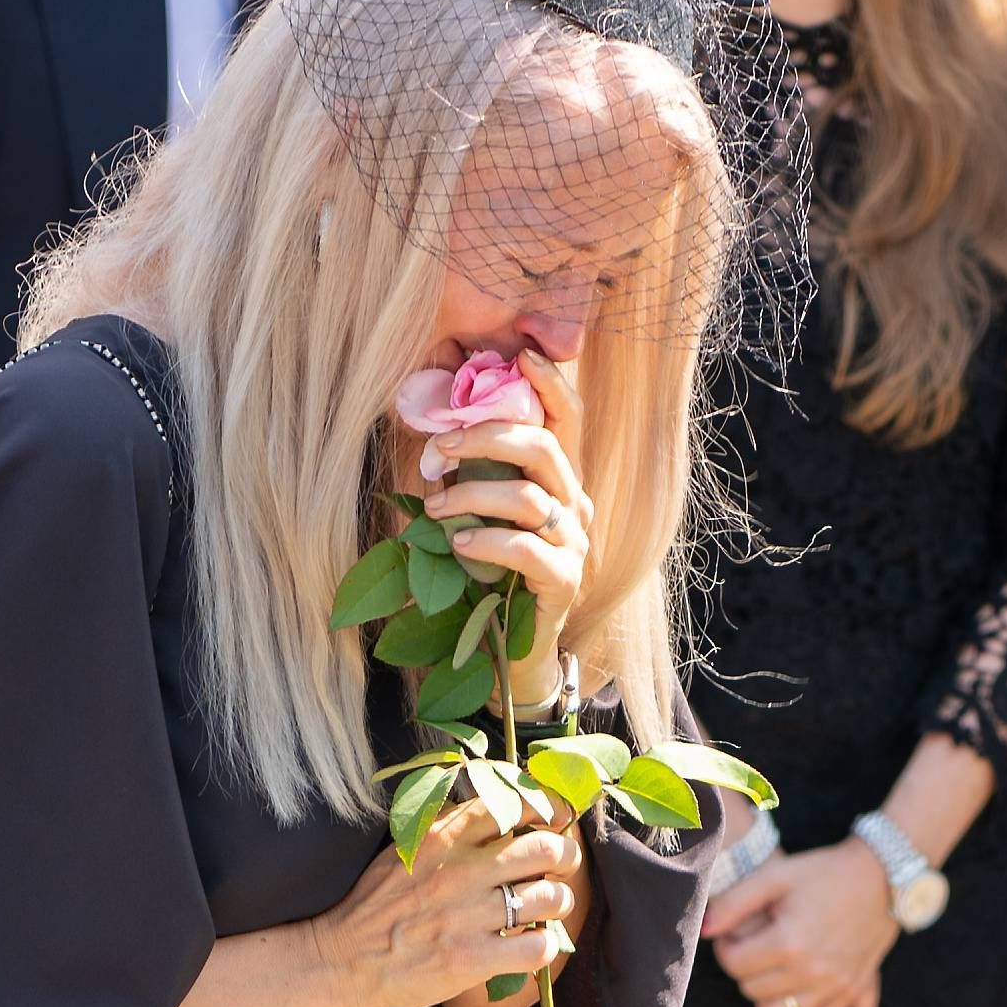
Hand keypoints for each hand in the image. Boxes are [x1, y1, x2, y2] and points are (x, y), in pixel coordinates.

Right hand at [312, 801, 582, 1006]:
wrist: (336, 963)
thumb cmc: (370, 909)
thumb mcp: (402, 851)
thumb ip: (446, 832)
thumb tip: (496, 816)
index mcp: (441, 836)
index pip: (514, 803)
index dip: (548, 809)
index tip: (556, 819)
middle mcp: (460, 870)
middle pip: (545, 848)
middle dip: (564, 858)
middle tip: (561, 868)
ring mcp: (469, 915)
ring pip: (550, 897)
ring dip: (558, 904)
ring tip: (545, 911)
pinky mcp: (472, 959)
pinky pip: (538, 947)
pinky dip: (543, 947)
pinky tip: (529, 947)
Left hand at [413, 347, 590, 700]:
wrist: (509, 651)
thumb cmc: (487, 575)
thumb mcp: (475, 514)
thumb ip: (467, 474)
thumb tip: (432, 427)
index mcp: (557, 480)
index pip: (565, 421)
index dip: (550, 385)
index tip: (523, 355)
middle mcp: (574, 505)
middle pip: (544, 449)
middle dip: (486, 437)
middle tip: (440, 448)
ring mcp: (575, 544)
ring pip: (530, 499)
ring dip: (472, 496)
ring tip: (434, 510)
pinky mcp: (565, 582)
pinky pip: (528, 549)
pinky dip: (486, 542)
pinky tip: (458, 546)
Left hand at [706, 836, 895, 1006]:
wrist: (883, 876)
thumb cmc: (825, 872)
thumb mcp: (777, 875)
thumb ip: (734, 903)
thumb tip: (703, 930)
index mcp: (788, 943)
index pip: (735, 964)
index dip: (723, 950)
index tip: (728, 936)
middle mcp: (812, 971)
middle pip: (755, 992)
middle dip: (744, 974)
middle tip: (748, 953)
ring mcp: (835, 984)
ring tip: (763, 994)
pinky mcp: (854, 988)